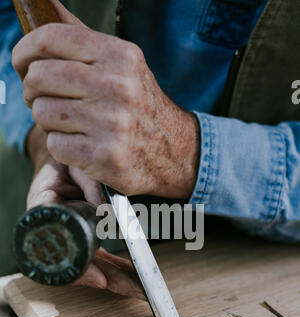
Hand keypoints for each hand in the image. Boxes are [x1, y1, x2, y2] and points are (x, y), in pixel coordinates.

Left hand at [13, 0, 199, 198]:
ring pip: (43, 113)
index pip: (50, 39)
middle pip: (39, 77)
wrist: (173, 151)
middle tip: (43, 99)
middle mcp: (116, 87)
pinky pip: (55, 145)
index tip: (21, 64)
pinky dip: (61, 146)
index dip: (24, 51)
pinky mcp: (104, 156)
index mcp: (119, 56)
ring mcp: (110, 124)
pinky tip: (80, 144)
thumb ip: (83, 39)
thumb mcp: (122, 65)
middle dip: (31, 90)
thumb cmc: (139, 106)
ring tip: (69, 124)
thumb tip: (45, 6)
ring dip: (48, 121)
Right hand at [26, 125, 145, 299]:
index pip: (56, 249)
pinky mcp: (84, 236)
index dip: (77, 268)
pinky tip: (133, 276)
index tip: (98, 278)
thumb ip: (90, 183)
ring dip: (116, 277)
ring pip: (92, 263)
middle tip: (132, 289)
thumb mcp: (75, 164)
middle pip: (78, 263)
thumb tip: (107, 210)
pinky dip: (117, 266)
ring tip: (139, 288)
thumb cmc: (64, 158)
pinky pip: (100, 255)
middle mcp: (56, 228)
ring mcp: (71, 235)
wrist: (64, 154)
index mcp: (43, 209)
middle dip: (107, 278)